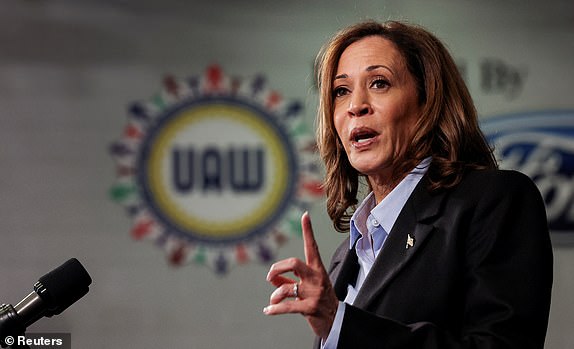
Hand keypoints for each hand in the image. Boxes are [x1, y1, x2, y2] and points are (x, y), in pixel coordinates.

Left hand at [264, 211, 337, 339]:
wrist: (336, 321)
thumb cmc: (319, 301)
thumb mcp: (306, 288)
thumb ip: (288, 281)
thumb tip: (272, 278)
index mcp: (317, 269)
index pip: (312, 247)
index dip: (308, 231)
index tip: (305, 215)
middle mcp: (317, 278)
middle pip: (294, 263)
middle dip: (277, 268)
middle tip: (270, 276)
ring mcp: (314, 293)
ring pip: (287, 288)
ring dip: (275, 295)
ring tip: (273, 301)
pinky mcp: (311, 308)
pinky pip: (287, 306)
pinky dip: (274, 309)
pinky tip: (268, 311)